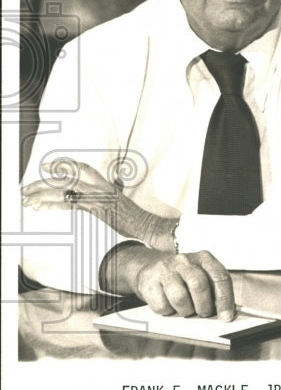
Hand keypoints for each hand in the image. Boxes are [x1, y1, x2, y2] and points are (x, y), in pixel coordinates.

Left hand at [21, 161, 177, 251]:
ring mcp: (97, 196)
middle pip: (66, 178)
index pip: (82, 168)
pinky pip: (69, 203)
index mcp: (105, 184)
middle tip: (26, 187)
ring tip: (26, 198)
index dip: (63, 164)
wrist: (145, 224)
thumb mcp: (120, 201)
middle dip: (43, 182)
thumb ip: (110, 194)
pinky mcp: (95, 207)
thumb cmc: (134, 217)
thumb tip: (108, 190)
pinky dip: (52, 204)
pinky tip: (39, 207)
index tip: (48, 166)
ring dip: (42, 193)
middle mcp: (99, 186)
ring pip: (64, 188)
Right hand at [105, 244, 235, 320]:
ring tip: (186, 310)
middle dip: (204, 306)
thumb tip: (225, 314)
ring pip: (179, 297)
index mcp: (204, 258)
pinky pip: (161, 305)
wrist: (150, 267)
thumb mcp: (202, 276)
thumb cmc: (183, 277)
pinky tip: (170, 306)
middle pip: (199, 285)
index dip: (225, 299)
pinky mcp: (149, 282)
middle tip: (203, 314)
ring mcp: (166, 270)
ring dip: (185, 310)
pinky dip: (168, 311)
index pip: (220, 277)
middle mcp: (185, 261)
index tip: (226, 317)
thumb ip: (214, 291)